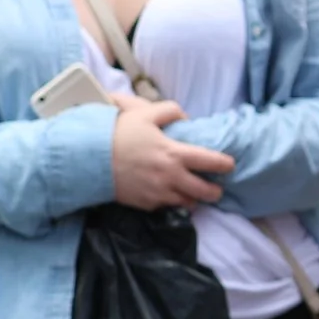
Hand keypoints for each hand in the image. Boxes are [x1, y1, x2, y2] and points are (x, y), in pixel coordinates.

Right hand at [109, 90, 233, 209]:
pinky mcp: (146, 204)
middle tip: (215, 188)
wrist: (90, 159)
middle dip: (215, 191)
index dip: (225, 164)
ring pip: (188, 203)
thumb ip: (169, 111)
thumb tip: (184, 118)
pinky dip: (171, 201)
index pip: (212, 162)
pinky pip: (167, 206)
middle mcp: (172, 178)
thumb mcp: (144, 113)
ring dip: (194, 198)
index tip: (228, 164)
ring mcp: (159, 194)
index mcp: (175, 154)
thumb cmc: (118, 134)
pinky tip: (168, 194)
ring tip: (192, 193)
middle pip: (206, 192)